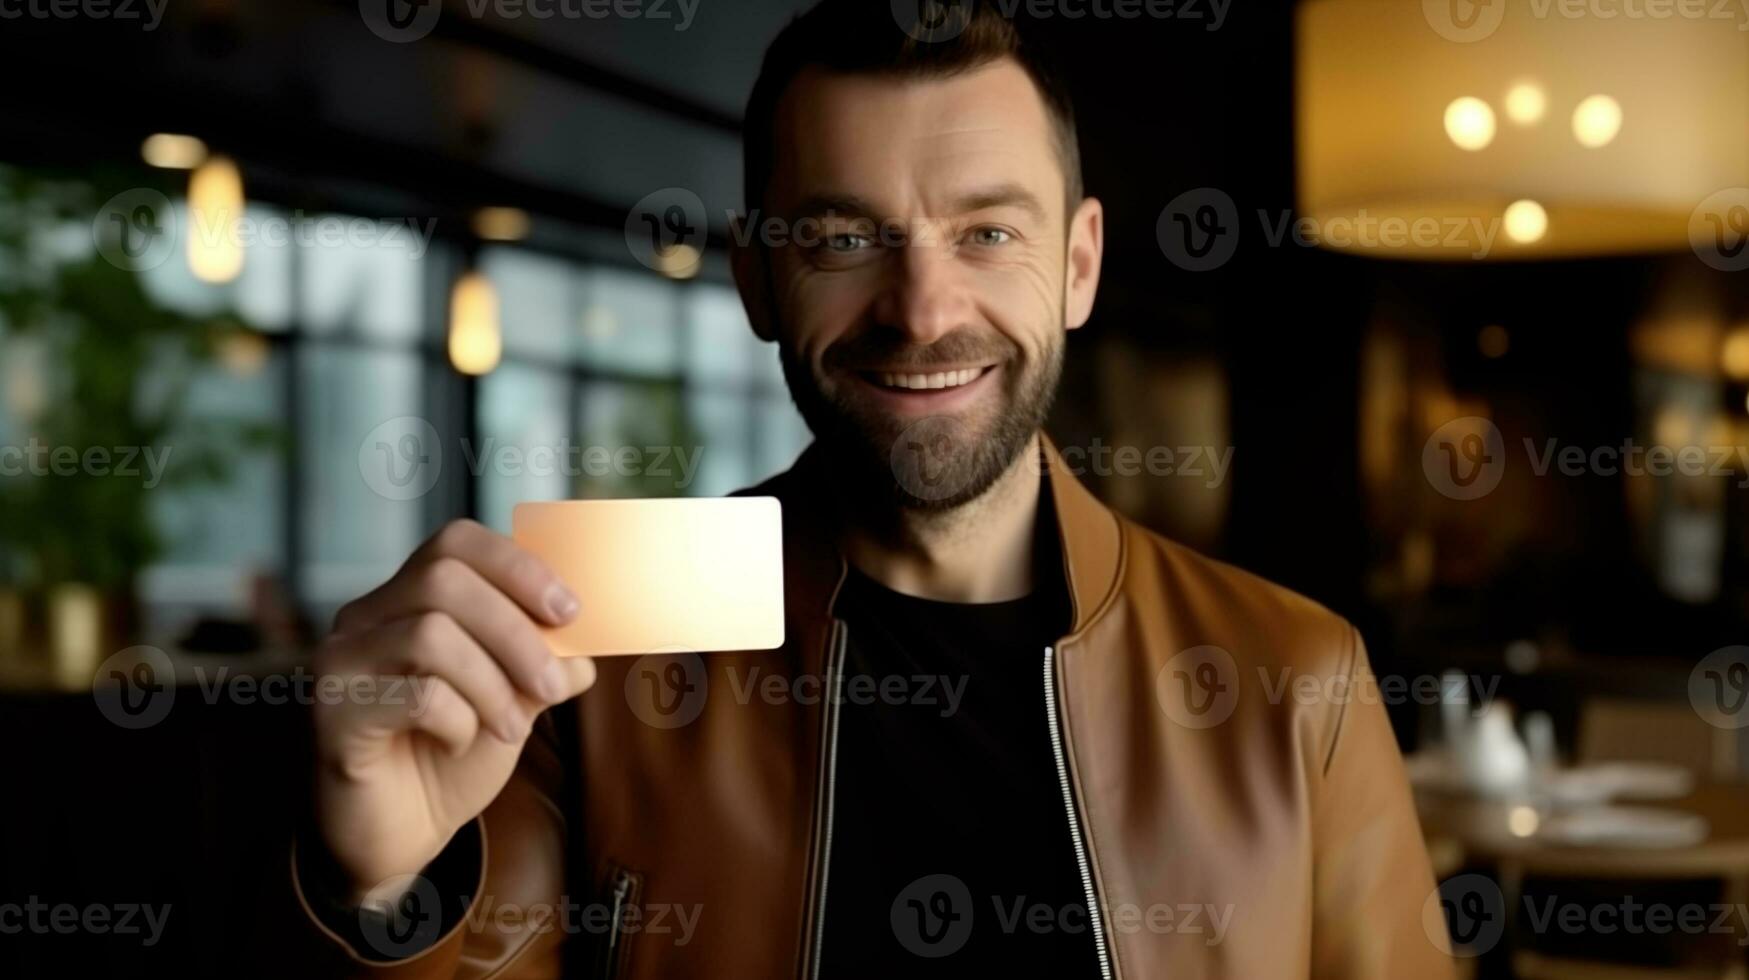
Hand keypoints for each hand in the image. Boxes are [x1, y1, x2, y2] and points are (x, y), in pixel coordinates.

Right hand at [310, 519, 596, 902]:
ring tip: (511, 727)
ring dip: (492, 684)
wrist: (402, 834)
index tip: (569, 612)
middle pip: (444, 580)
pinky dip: (458, 721)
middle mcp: (365, 617)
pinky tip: (460, 743)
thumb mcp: (515, 698)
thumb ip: (546, 660)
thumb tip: (586, 640)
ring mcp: (340, 659)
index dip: (519, 567)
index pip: (456, 542)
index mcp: (409, 598)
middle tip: (553, 685)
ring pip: (429, 633)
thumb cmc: (453, 754)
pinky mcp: (333, 710)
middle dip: (515, 631)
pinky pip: (414, 695)